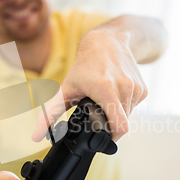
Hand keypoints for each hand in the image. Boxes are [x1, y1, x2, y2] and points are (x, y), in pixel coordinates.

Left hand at [32, 28, 147, 141]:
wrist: (107, 42)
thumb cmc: (85, 66)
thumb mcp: (66, 88)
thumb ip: (50, 114)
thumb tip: (36, 136)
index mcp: (106, 90)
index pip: (119, 127)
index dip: (112, 137)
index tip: (102, 136)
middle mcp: (124, 88)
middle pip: (123, 124)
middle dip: (111, 125)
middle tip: (99, 116)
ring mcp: (136, 88)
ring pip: (129, 116)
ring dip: (119, 115)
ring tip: (106, 102)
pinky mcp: (143, 88)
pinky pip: (135, 107)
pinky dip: (126, 106)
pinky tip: (116, 94)